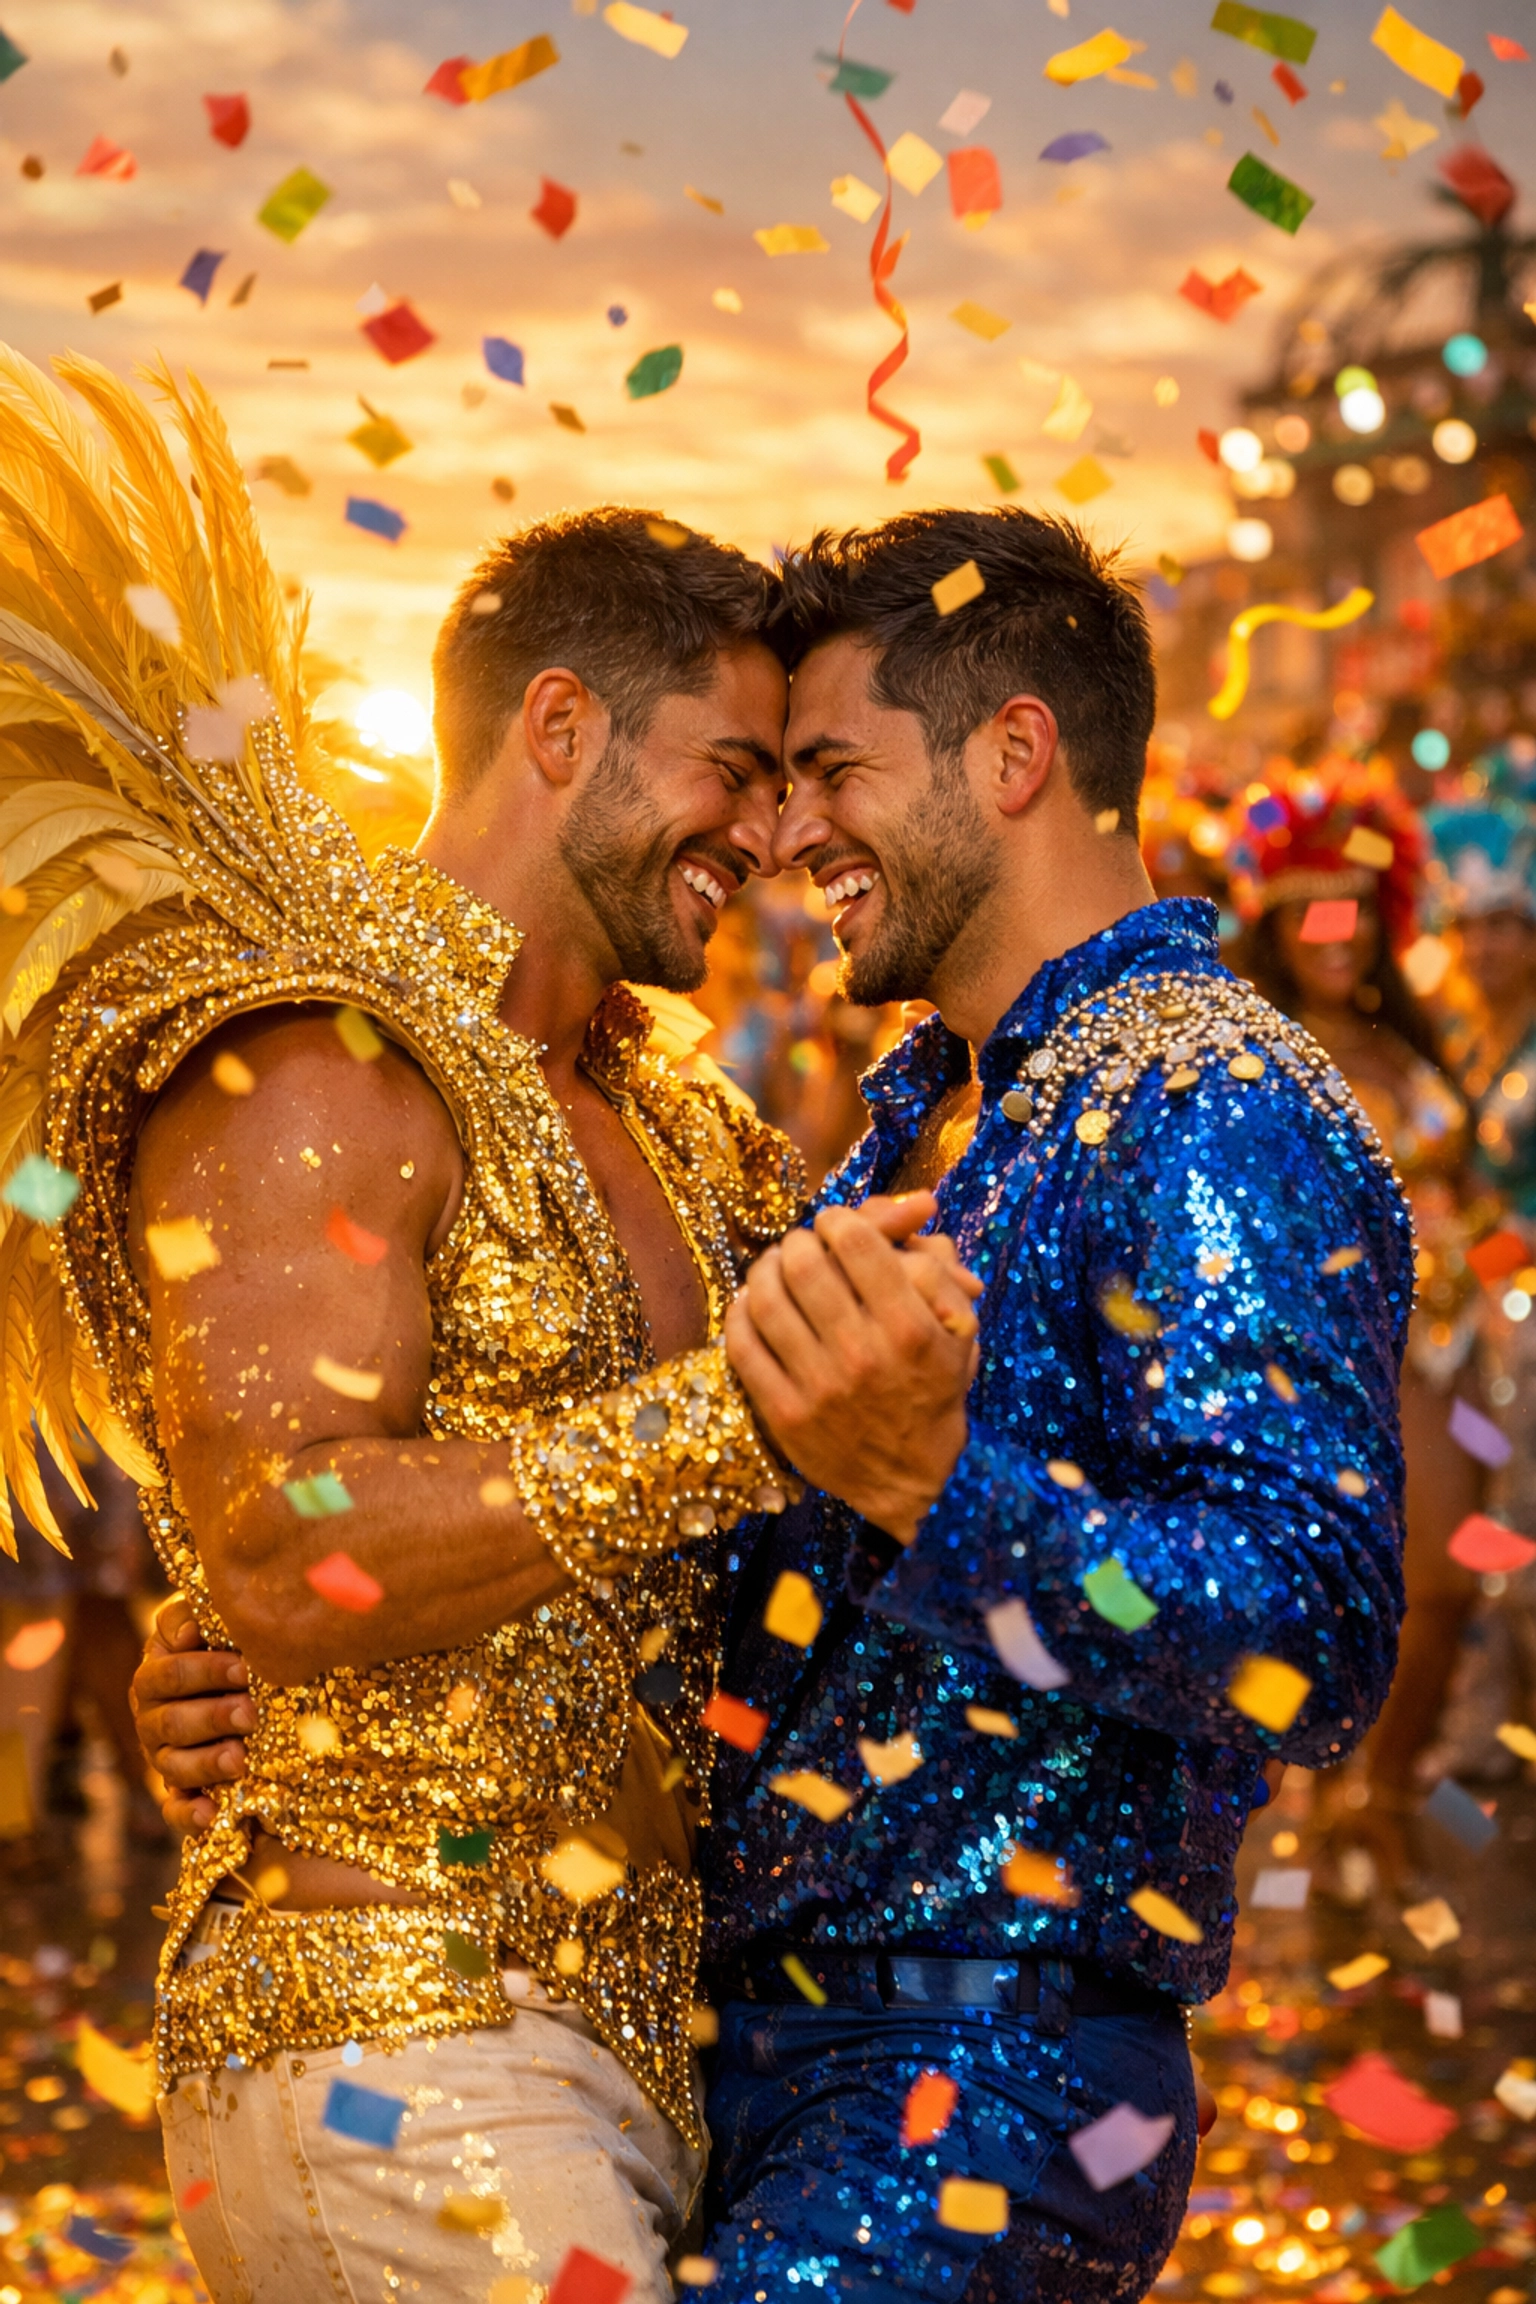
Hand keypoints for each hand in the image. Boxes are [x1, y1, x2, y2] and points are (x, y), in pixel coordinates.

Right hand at [131, 1595, 252, 1832]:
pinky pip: (175, 1811)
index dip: (206, 1670)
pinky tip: (210, 1814)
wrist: (249, 1686)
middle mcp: (153, 1719)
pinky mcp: (181, 1794)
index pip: (168, 1674)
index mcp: (156, 1676)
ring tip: (240, 1759)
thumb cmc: (229, 1646)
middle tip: (251, 1713)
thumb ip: (195, 1615)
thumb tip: (190, 1630)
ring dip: (206, 1763)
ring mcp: (164, 1758)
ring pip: (173, 1766)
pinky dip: (189, 1815)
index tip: (244, 1667)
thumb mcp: (211, 1623)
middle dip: (213, 1716)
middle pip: (172, 1722)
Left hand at [725, 1204, 977, 1542]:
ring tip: (776, 1268)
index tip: (836, 1227)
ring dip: (765, 1270)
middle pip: (804, 1263)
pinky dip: (740, 1313)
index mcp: (910, 1327)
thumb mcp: (957, 1326)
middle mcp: (863, 1354)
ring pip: (766, 1298)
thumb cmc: (933, 1389)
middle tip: (804, 1247)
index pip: (855, 1241)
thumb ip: (937, 1262)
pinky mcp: (783, 1414)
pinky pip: (742, 1345)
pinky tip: (752, 1304)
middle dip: (799, 1242)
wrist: (910, 1478)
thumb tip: (917, 1205)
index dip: (838, 1220)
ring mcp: (819, 1386)